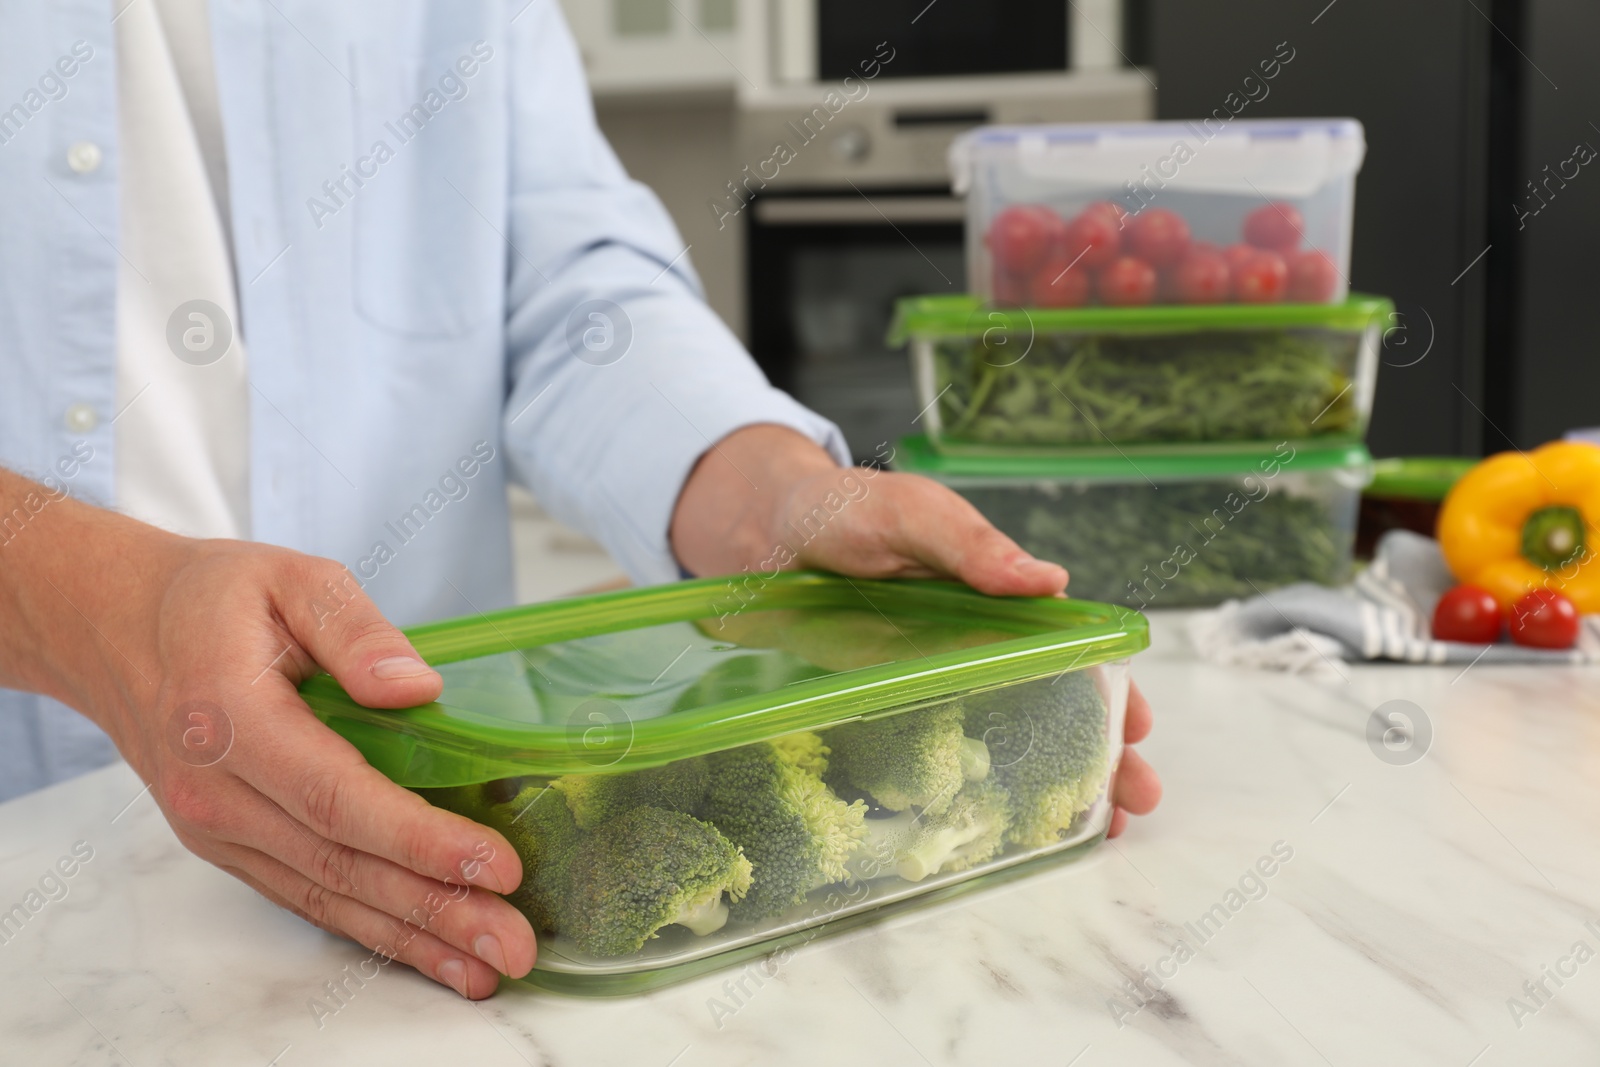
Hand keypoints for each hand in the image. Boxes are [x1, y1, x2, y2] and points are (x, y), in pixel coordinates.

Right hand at [0, 471, 533, 998]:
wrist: (118, 629)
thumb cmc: (216, 598)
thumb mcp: (292, 578)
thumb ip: (356, 630)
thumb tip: (419, 688)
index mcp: (232, 718)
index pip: (338, 795)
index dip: (419, 838)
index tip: (495, 865)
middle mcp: (217, 791)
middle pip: (340, 864)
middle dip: (435, 910)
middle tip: (514, 943)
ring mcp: (217, 829)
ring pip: (326, 896)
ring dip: (412, 939)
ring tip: (487, 968)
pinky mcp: (229, 847)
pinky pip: (307, 897)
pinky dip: (371, 931)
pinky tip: (428, 954)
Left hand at [670, 425, 1161, 835]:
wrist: (763, 530)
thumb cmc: (848, 510)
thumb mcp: (912, 514)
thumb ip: (970, 547)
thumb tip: (1051, 580)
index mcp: (995, 597)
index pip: (1070, 648)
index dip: (1110, 689)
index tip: (1140, 729)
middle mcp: (973, 646)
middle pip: (1051, 704)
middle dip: (1100, 754)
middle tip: (1133, 804)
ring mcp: (929, 682)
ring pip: (1001, 737)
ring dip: (1049, 782)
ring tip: (1093, 832)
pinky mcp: (882, 705)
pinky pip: (931, 753)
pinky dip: (967, 790)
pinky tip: (993, 828)